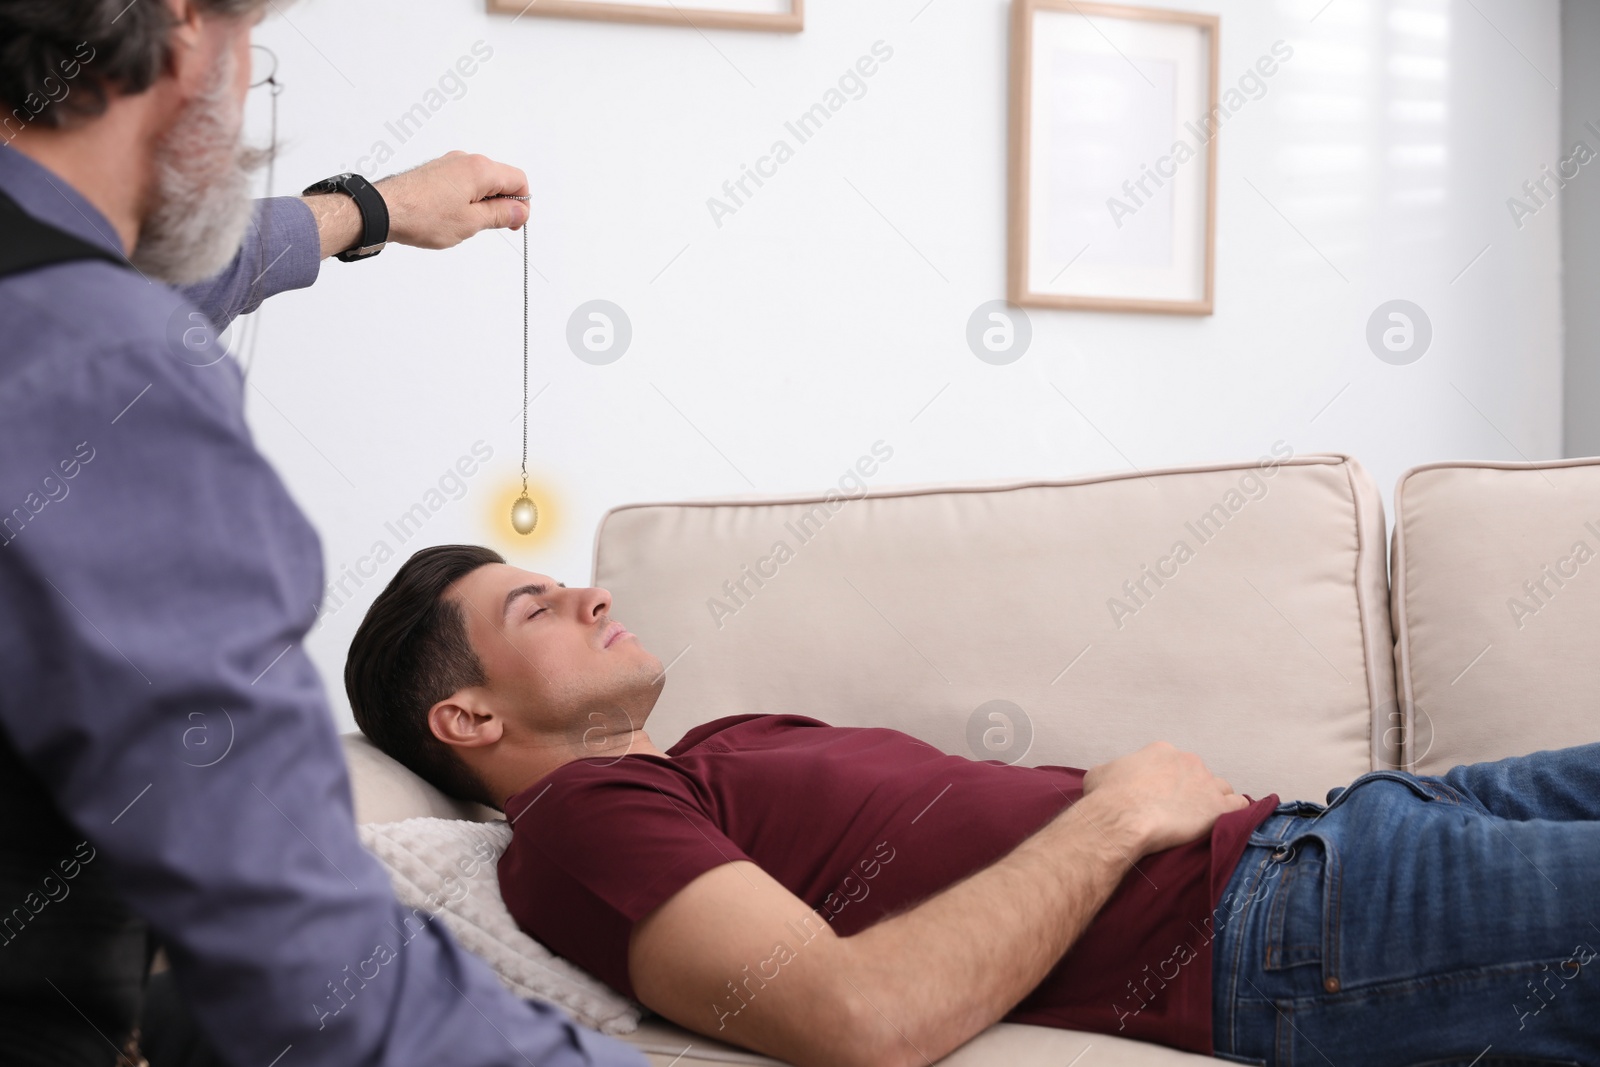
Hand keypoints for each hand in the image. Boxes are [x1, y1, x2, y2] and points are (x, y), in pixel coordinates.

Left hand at [377, 151, 528, 248]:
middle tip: (488, 228)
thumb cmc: (422, 216)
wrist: (383, 210)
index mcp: (480, 169)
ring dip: (482, 203)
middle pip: (500, 179)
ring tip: (465, 224)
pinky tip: (451, 216)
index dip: (521, 204)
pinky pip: (463, 182)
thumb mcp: (471, 223)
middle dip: (502, 204)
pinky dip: (466, 198)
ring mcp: (450, 164)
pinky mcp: (437, 171)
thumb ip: (500, 214)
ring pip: (481, 182)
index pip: (518, 180)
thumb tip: (519, 210)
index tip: (512, 223)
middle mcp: (466, 160)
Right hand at [1080, 741, 1251, 856]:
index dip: (1170, 781)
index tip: (1163, 797)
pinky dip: (1234, 814)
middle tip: (1179, 811)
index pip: (1175, 763)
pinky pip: (1238, 806)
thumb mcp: (1099, 774)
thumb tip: (1110, 777)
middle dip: (1192, 790)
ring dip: (1214, 801)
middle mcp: (1187, 761)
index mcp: (1161, 751)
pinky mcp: (1218, 806)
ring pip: (1221, 789)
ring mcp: (1206, 782)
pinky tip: (1224, 823)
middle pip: (1199, 775)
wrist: (1122, 818)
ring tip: (1203, 820)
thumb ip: (1112, 771)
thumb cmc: (1107, 798)